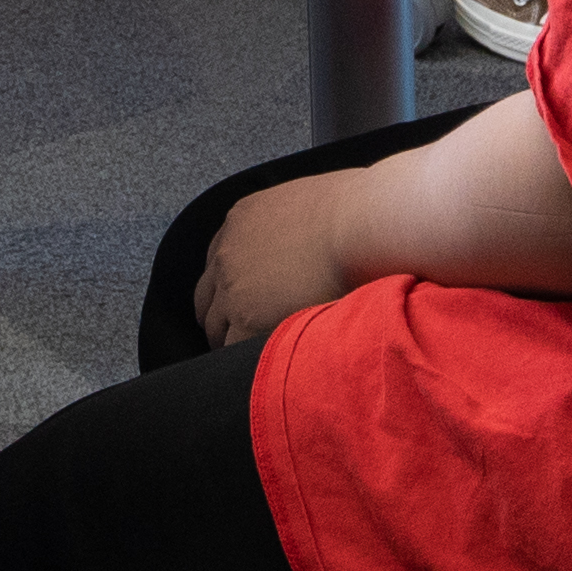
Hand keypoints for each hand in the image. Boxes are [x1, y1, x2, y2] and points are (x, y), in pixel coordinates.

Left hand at [192, 168, 376, 345]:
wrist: (365, 225)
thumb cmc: (359, 212)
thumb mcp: (312, 204)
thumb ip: (298, 225)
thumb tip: (317, 243)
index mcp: (241, 220)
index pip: (218, 263)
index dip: (231, 288)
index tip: (247, 303)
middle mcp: (228, 253)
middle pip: (207, 298)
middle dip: (224, 318)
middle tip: (248, 337)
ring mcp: (232, 287)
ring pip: (215, 328)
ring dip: (234, 341)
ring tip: (264, 358)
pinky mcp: (246, 318)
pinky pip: (231, 349)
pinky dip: (245, 360)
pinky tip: (272, 366)